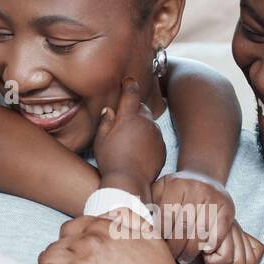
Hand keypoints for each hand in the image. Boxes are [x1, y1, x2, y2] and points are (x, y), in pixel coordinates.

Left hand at [34, 211, 187, 263]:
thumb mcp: (151, 236)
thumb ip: (131, 219)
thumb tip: (115, 212)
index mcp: (108, 227)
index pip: (75, 226)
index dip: (72, 240)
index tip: (74, 253)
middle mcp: (93, 240)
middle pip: (59, 240)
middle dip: (59, 252)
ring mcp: (84, 262)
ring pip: (49, 256)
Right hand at [92, 77, 164, 197]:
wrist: (130, 182)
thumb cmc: (111, 161)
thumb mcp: (101, 140)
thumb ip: (106, 122)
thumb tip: (109, 110)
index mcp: (128, 118)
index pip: (131, 93)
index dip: (129, 84)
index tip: (128, 80)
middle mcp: (146, 123)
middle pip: (142, 108)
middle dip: (135, 109)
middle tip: (124, 119)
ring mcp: (156, 135)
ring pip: (150, 123)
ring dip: (142, 126)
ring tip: (130, 142)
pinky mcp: (162, 147)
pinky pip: (155, 138)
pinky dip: (148, 140)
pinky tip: (139, 152)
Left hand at [151, 173, 263, 263]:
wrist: (203, 179)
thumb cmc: (175, 193)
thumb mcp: (159, 192)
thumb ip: (147, 206)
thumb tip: (136, 226)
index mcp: (175, 184)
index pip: (166, 217)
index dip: (161, 237)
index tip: (158, 248)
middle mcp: (195, 187)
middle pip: (183, 226)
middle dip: (175, 247)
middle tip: (171, 257)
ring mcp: (213, 196)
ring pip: (200, 231)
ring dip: (191, 250)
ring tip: (184, 259)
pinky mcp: (227, 206)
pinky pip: (218, 231)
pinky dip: (212, 244)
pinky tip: (205, 252)